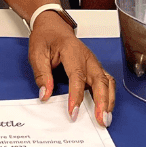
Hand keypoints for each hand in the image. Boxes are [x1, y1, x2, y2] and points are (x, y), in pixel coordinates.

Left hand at [28, 13, 114, 127]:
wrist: (53, 26)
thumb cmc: (45, 38)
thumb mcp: (37, 53)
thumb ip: (41, 74)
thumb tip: (45, 94)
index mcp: (72, 51)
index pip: (77, 76)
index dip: (76, 96)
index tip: (73, 112)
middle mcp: (87, 57)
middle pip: (100, 80)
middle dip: (103, 102)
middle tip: (101, 120)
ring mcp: (93, 62)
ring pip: (107, 82)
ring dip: (109, 100)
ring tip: (105, 118)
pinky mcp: (95, 67)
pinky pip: (106, 82)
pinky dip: (108, 95)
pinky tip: (105, 107)